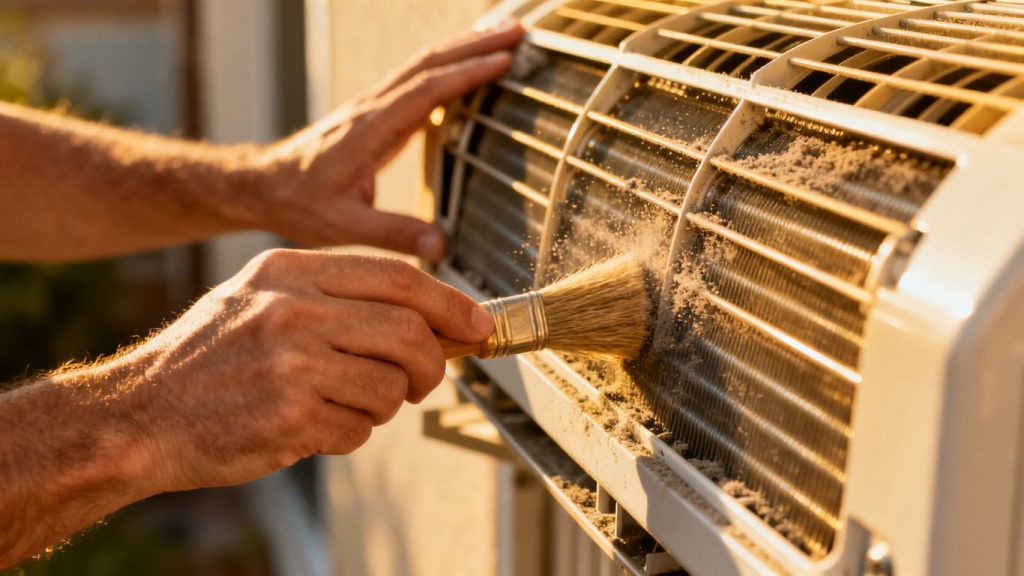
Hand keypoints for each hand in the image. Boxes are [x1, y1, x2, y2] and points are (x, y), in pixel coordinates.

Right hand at [116, 249, 492, 491]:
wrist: (139, 414)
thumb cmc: (211, 359)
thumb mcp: (264, 299)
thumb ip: (341, 298)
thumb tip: (433, 319)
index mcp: (290, 271)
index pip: (397, 279)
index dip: (449, 304)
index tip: (477, 325)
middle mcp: (293, 310)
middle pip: (408, 333)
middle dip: (432, 364)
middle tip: (423, 379)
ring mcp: (291, 364)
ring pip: (390, 387)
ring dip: (381, 404)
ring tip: (339, 401)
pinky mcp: (290, 417)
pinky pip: (360, 429)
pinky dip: (348, 433)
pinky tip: (310, 425)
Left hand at [248, 22, 523, 259]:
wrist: (263, 186)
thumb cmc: (299, 203)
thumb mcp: (344, 226)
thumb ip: (394, 233)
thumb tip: (440, 244)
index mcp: (370, 130)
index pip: (426, 90)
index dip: (466, 74)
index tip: (504, 59)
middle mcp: (373, 109)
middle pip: (429, 63)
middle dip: (475, 45)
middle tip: (518, 32)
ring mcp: (372, 106)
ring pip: (423, 64)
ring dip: (463, 47)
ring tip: (502, 36)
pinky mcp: (374, 113)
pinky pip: (416, 79)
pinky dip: (446, 65)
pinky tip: (464, 65)